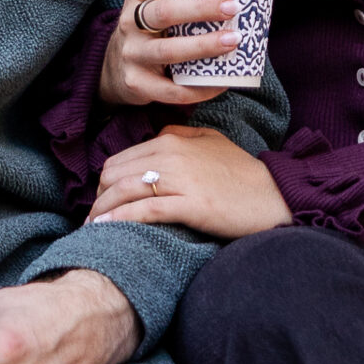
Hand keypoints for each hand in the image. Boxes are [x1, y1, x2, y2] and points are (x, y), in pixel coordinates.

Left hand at [87, 123, 293, 238]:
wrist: (273, 194)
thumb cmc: (242, 172)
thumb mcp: (211, 140)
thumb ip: (181, 134)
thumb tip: (157, 136)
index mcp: (172, 139)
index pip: (121, 159)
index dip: (105, 182)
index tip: (102, 200)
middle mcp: (171, 155)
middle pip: (116, 175)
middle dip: (99, 197)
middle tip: (93, 218)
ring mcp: (181, 179)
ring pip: (125, 191)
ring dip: (102, 211)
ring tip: (91, 229)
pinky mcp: (190, 205)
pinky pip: (145, 210)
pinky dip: (121, 219)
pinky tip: (105, 229)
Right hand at [101, 0, 241, 106]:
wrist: (115, 70)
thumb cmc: (151, 30)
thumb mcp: (154, 5)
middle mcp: (130, 22)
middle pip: (162, 12)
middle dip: (200, 9)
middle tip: (232, 7)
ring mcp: (132, 54)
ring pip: (167, 51)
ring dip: (203, 46)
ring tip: (233, 41)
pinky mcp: (137, 84)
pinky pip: (171, 89)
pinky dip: (199, 88)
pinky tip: (222, 82)